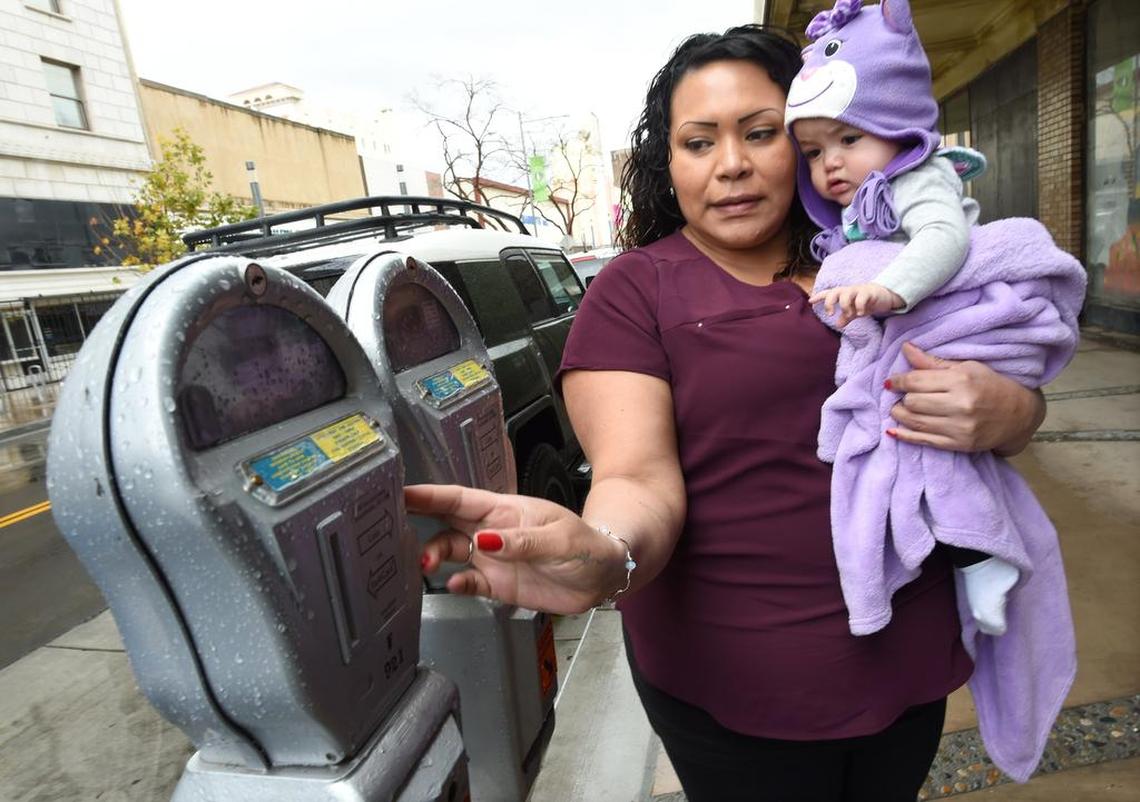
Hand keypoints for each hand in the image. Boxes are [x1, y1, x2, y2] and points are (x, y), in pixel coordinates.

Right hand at [407, 484, 626, 614]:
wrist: (604, 577)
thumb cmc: (587, 545)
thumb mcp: (560, 539)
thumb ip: (523, 542)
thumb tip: (487, 540)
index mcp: (505, 511)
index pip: (460, 499)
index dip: (429, 496)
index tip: (401, 494)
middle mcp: (493, 532)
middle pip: (446, 524)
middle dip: (420, 527)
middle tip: (404, 540)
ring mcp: (493, 558)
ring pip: (450, 553)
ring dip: (435, 558)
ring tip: (427, 566)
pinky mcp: (498, 584)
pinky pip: (469, 583)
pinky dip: (457, 584)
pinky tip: (454, 586)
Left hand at [809, 282, 903, 327]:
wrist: (885, 295)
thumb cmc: (866, 302)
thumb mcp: (855, 311)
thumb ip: (846, 317)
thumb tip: (838, 324)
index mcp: (843, 294)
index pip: (828, 293)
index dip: (819, 296)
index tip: (810, 301)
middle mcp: (848, 291)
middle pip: (834, 292)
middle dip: (829, 302)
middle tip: (830, 313)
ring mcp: (858, 291)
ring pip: (846, 294)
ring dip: (844, 306)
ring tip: (850, 314)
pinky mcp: (869, 293)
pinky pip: (861, 298)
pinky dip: (859, 307)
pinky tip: (861, 313)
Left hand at [885, 342, 1044, 453]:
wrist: (1019, 414)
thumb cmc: (991, 385)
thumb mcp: (966, 367)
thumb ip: (933, 362)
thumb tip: (905, 348)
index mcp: (961, 380)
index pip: (916, 381)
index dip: (899, 380)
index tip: (892, 381)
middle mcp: (960, 405)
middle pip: (912, 402)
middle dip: (902, 397)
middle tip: (902, 395)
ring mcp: (960, 428)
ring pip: (914, 421)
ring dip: (900, 414)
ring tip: (900, 408)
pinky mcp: (958, 444)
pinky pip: (923, 441)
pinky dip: (904, 435)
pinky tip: (894, 430)